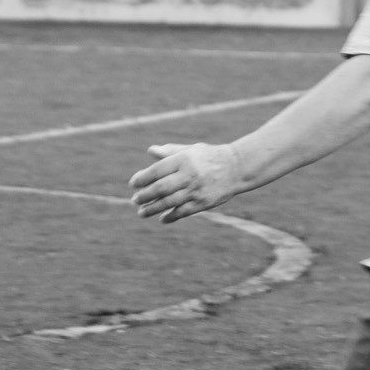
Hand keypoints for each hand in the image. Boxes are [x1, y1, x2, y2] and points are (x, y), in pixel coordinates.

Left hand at [129, 142, 245, 222]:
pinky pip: (183, 212)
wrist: (237, 168)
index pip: (157, 170)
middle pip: (161, 188)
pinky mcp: (203, 203)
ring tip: (141, 213)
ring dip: (153, 209)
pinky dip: (171, 217)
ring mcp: (196, 190)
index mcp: (183, 160)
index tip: (133, 184)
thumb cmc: (209, 157)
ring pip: (169, 202)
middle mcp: (189, 175)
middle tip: (135, 200)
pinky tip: (162, 219)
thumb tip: (151, 150)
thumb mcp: (190, 150)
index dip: (142, 178)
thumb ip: (170, 151)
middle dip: (145, 196)